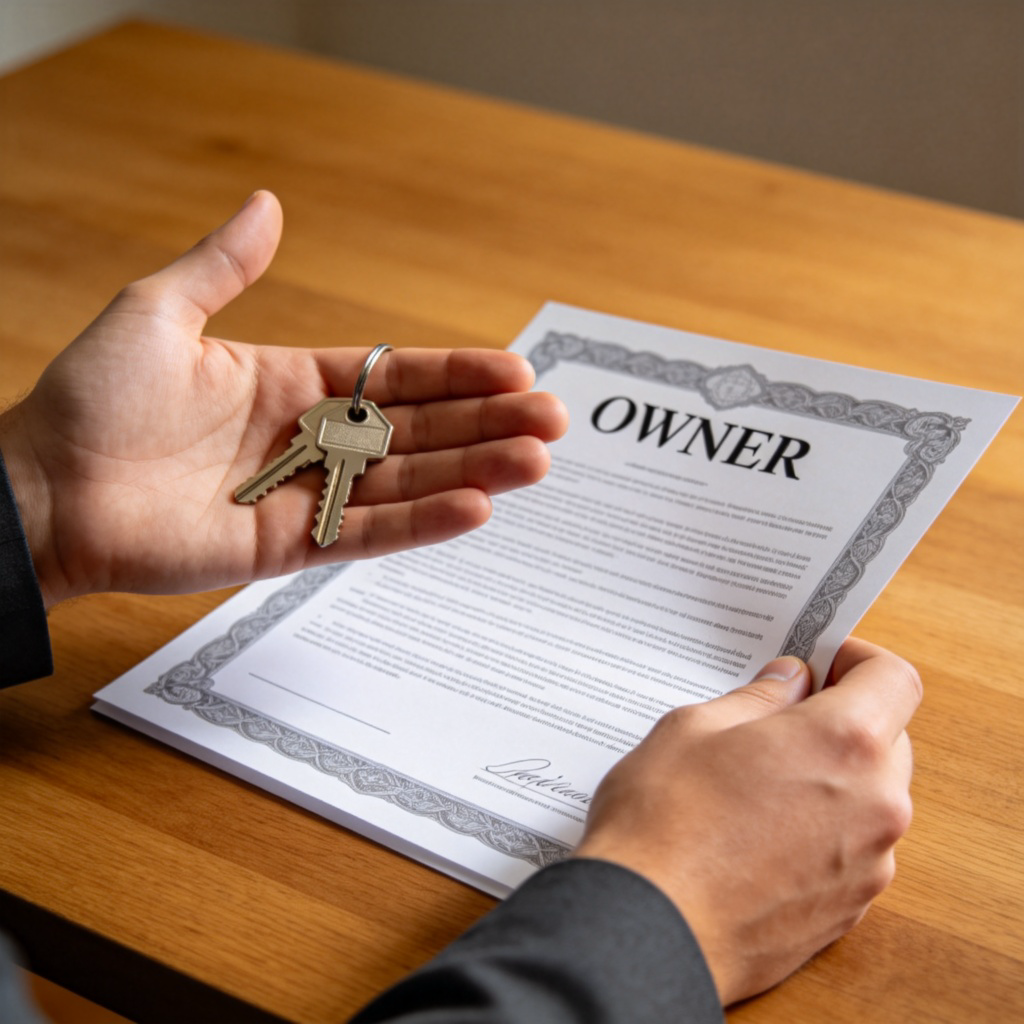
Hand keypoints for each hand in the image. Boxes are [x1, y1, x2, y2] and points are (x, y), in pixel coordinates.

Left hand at [0, 192, 566, 606]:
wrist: (43, 491)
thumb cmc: (90, 400)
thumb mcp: (159, 312)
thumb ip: (224, 266)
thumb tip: (268, 206)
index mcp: (289, 383)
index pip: (393, 376)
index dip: (455, 372)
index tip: (513, 368)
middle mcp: (310, 441)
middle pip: (418, 429)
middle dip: (487, 423)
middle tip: (552, 419)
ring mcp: (306, 496)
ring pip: (407, 482)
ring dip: (474, 471)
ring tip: (537, 462)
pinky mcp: (292, 546)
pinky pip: (368, 533)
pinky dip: (422, 522)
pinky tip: (476, 508)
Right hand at [574, 638, 920, 1005]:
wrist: (648, 928)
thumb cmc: (662, 822)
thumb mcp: (694, 728)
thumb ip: (756, 700)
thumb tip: (789, 682)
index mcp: (843, 744)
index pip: (894, 680)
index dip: (860, 660)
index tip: (823, 661)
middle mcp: (876, 805)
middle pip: (889, 738)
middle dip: (845, 718)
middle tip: (781, 716)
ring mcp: (868, 865)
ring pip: (872, 796)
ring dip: (834, 776)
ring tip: (760, 779)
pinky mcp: (849, 910)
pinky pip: (853, 847)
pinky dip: (823, 827)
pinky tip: (760, 830)